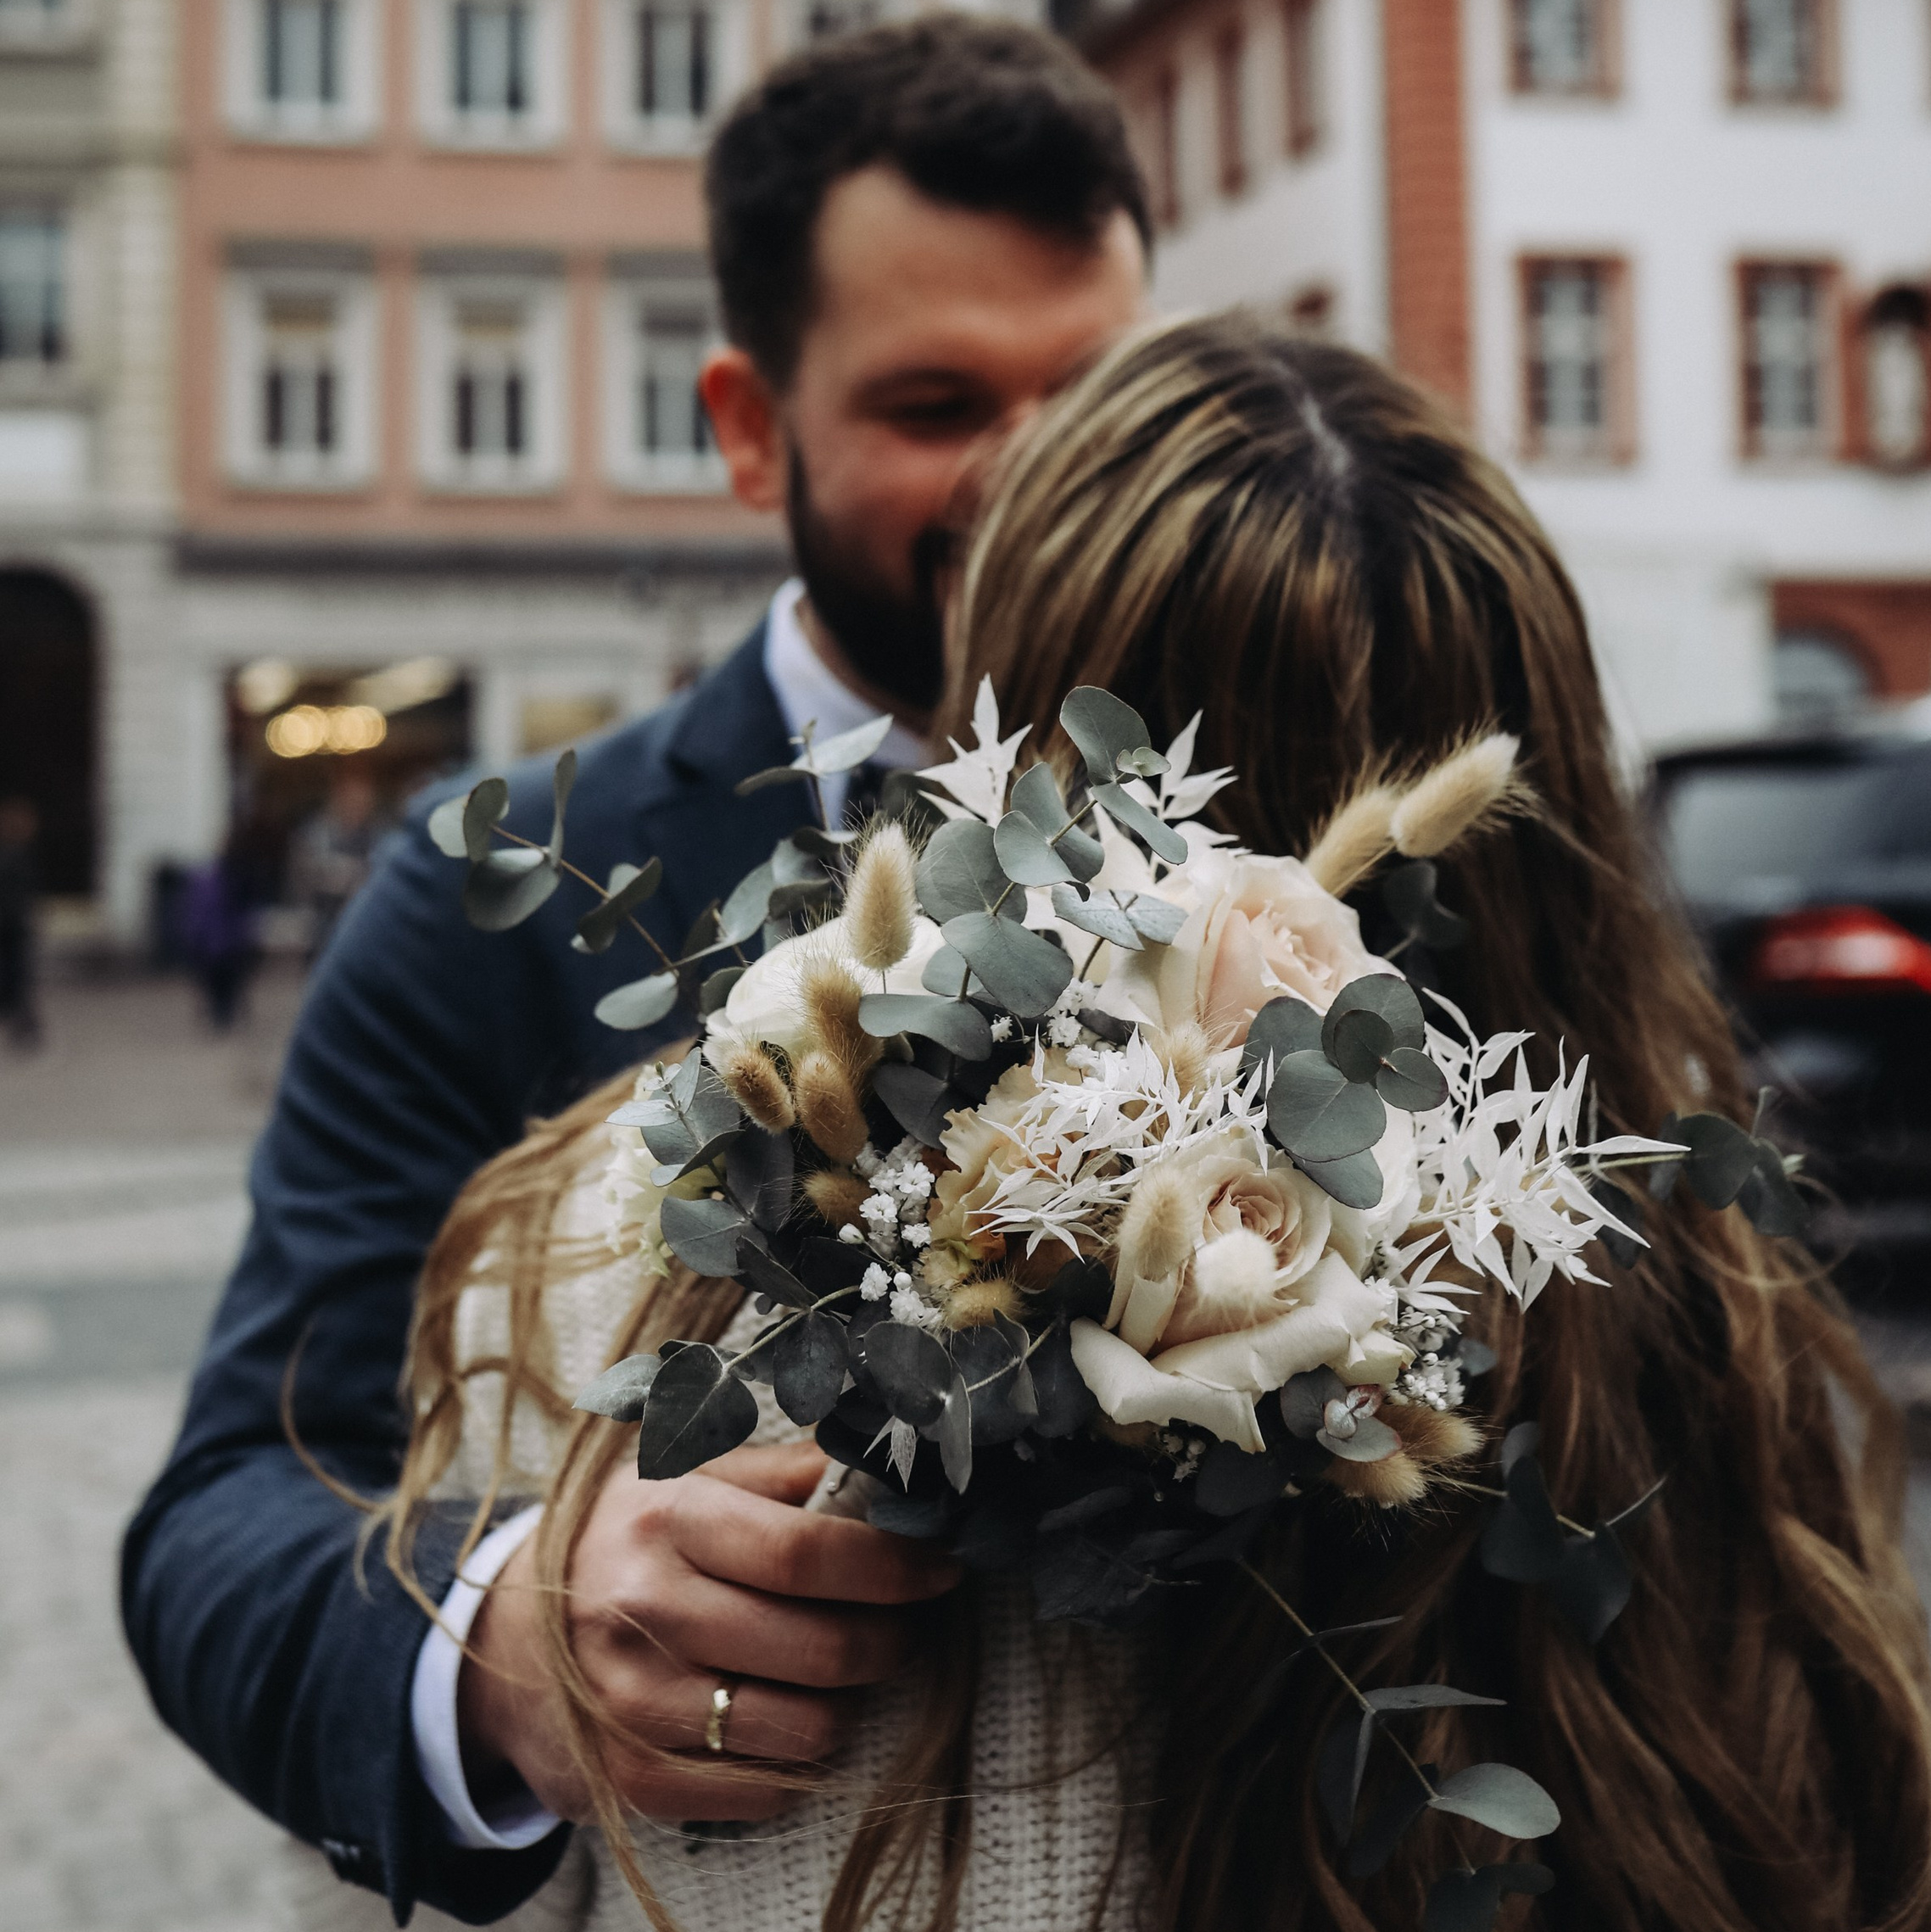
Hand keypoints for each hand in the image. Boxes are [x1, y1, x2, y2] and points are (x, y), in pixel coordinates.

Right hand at [457, 1442, 960, 1823]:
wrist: (510, 1635)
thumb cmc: (631, 1541)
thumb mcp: (692, 1476)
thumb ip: (789, 1472)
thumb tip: (894, 1471)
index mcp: (669, 1518)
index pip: (809, 1552)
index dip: (895, 1567)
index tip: (942, 1569)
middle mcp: (646, 1609)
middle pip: (822, 1648)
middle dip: (892, 1641)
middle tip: (904, 1627)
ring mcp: (636, 1703)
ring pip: (807, 1728)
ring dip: (848, 1703)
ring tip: (835, 1672)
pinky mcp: (634, 1779)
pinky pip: (767, 1787)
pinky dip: (797, 1757)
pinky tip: (781, 1715)